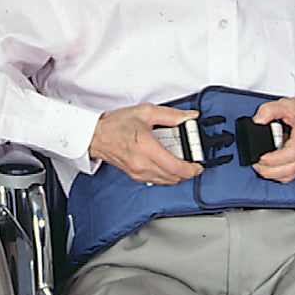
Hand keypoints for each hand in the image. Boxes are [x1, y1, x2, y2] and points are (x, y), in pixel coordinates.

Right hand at [88, 104, 202, 185]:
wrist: (96, 136)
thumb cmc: (116, 125)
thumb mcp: (145, 112)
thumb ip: (171, 115)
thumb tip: (189, 117)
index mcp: (146, 147)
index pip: (175, 167)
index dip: (191, 169)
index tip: (198, 165)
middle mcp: (142, 164)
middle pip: (173, 177)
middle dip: (188, 173)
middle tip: (194, 165)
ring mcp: (138, 172)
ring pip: (166, 182)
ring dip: (178, 176)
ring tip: (184, 166)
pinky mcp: (135, 176)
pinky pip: (156, 181)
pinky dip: (167, 177)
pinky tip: (169, 169)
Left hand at [250, 96, 294, 182]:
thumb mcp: (286, 104)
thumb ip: (269, 110)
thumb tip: (257, 121)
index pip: (291, 153)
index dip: (274, 159)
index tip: (261, 158)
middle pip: (290, 168)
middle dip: (270, 171)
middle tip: (257, 165)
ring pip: (292, 174)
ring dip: (274, 175)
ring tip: (262, 167)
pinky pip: (294, 173)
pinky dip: (281, 174)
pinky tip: (273, 166)